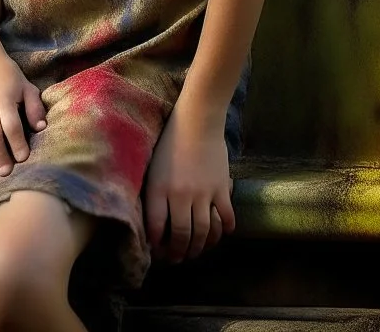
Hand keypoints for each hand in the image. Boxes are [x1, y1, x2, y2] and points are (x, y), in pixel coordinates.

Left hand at [144, 106, 234, 262]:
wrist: (197, 120)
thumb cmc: (170, 139)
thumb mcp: (153, 166)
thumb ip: (154, 192)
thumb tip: (154, 219)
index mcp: (159, 188)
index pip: (156, 227)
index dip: (157, 245)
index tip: (158, 252)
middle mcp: (180, 195)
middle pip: (182, 235)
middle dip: (179, 252)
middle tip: (178, 259)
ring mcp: (203, 193)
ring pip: (204, 231)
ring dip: (200, 246)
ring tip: (196, 251)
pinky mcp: (221, 188)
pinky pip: (226, 217)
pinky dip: (225, 229)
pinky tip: (222, 232)